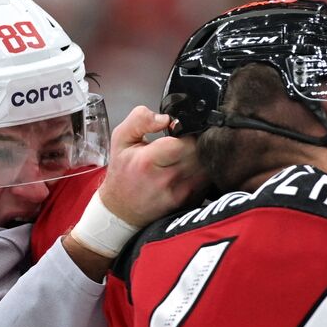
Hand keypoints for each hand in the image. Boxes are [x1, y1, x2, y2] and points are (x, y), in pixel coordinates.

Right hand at [97, 106, 207, 226]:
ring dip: (200, 158)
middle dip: (196, 144)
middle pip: (199, 153)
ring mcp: (178, 193)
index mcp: (148, 161)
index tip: (180, 133)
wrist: (121, 209)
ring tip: (185, 157)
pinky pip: (205, 181)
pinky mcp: (186, 202)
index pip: (186, 142)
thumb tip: (165, 118)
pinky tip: (187, 171)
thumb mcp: (121, 139)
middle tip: (184, 144)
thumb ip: (140, 119)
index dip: (188, 133)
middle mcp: (165, 179)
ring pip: (205, 167)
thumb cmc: (122, 173)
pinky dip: (201, 173)